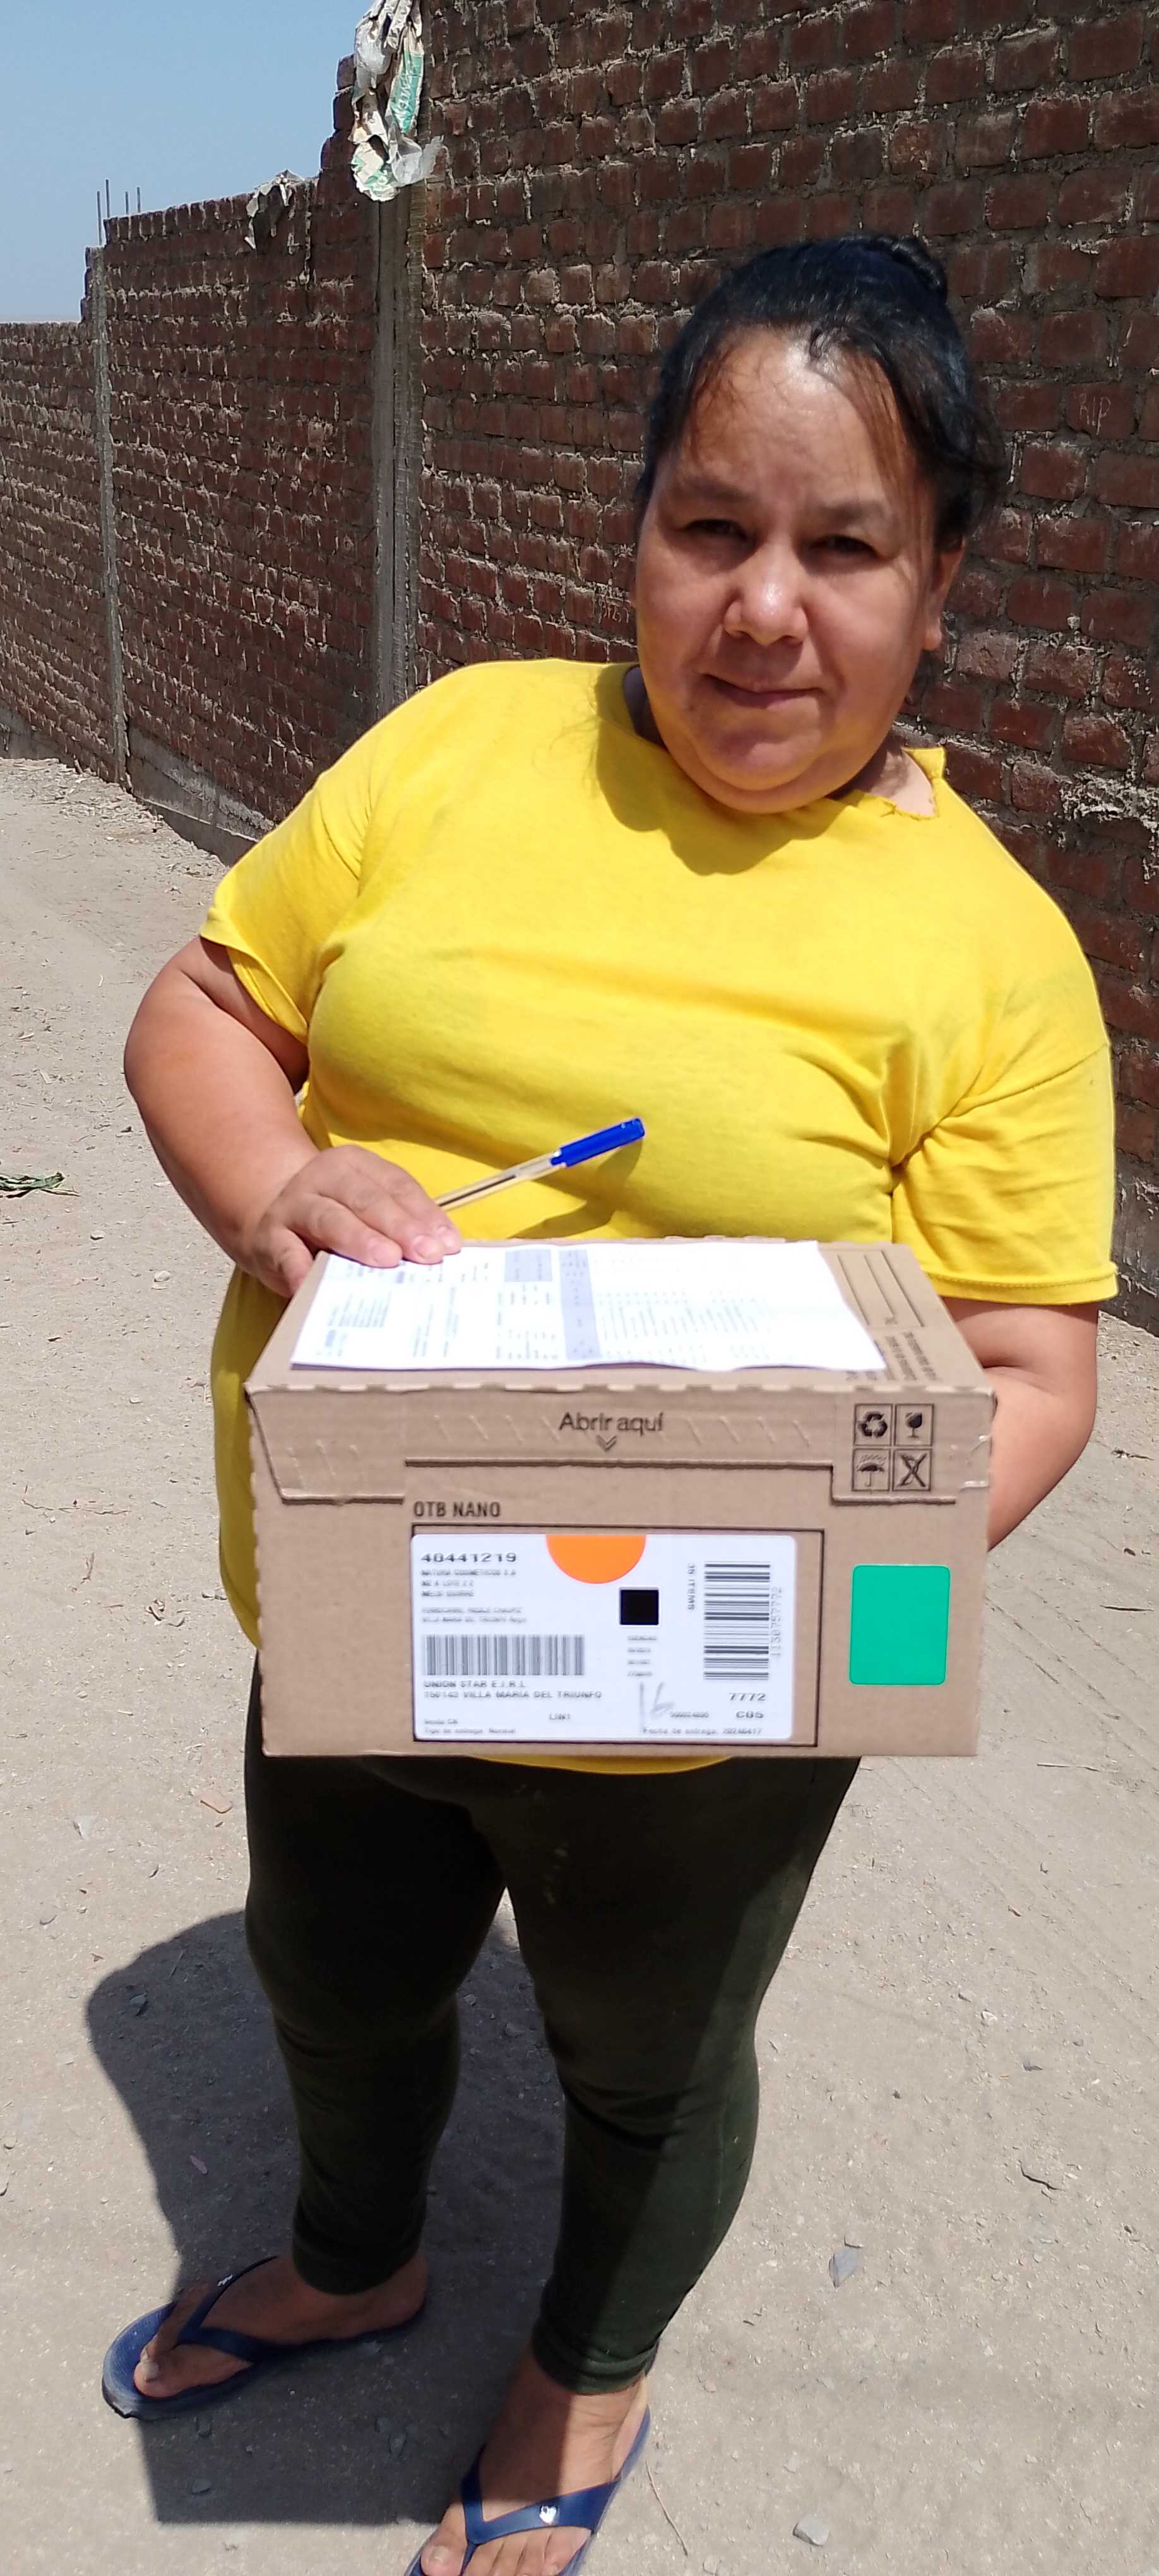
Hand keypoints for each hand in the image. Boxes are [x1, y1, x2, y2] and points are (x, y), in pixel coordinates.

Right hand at [243, 1146, 460, 1297]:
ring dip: (360, 1239)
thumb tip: (444, 1248)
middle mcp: (322, 1177)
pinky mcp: (270, 1238)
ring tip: (387, 1260)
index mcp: (354, 1165)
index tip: (448, 1244)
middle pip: (366, 1199)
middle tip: (426, 1253)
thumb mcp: (366, 1208)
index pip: (395, 1185)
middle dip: (400, 1226)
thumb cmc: (332, 1217)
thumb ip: (401, 1222)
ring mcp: (293, 1206)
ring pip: (329, 1218)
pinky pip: (287, 1253)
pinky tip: (319, 1286)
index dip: (423, 1213)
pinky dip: (302, 1269)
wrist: (268, 1220)